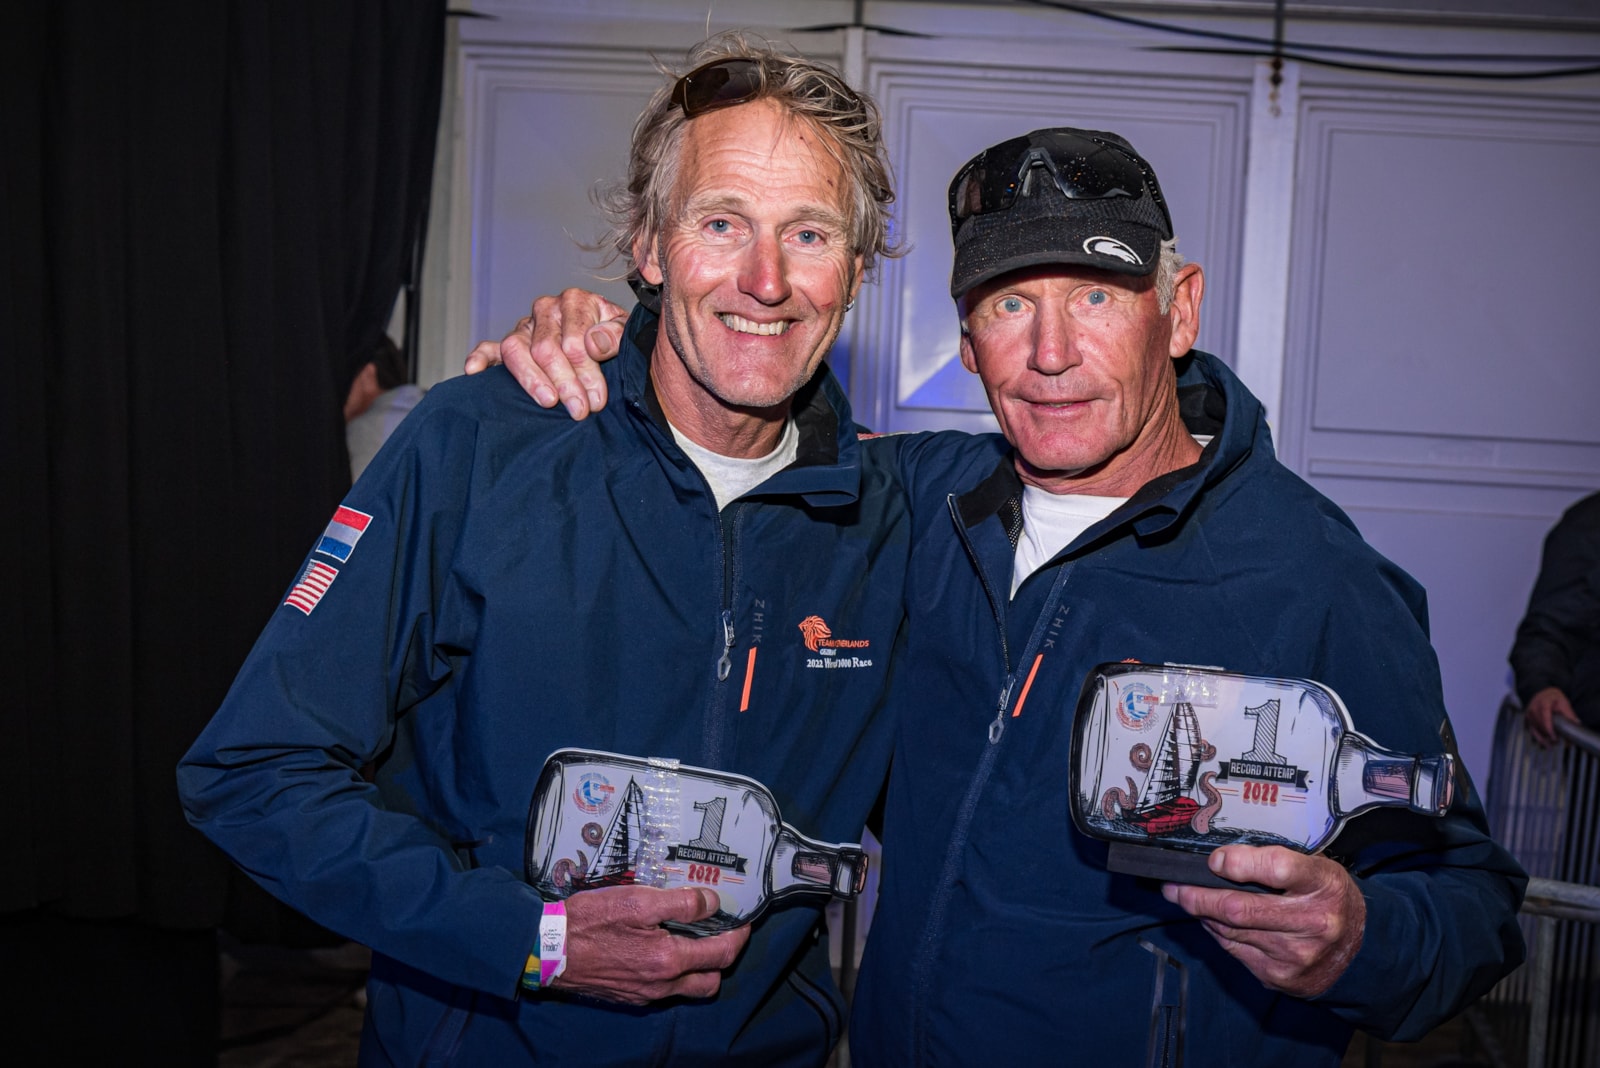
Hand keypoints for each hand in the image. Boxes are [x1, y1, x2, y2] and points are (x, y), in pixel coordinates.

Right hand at [463, 290, 626, 418]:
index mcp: (575, 301)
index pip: (574, 340)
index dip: (586, 371)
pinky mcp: (509, 344)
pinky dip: (480, 358)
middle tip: (579, 409)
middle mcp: (546, 310)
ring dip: (532, 379)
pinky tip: (475, 372)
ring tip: (548, 401)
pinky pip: (489, 348)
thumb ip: (616, 335)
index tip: (597, 398)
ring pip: (516, 349)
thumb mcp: (626, 333)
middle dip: (565, 382)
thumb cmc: (615, 338)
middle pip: (546, 348)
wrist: (608, 341)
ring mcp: (525, 327)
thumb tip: (594, 344)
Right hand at [549, 885, 749, 1003]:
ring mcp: (644, 993)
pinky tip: (662, 947)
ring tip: (692, 938)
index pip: (721, 954)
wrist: (547, 949)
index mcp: (667, 960)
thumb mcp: (638, 901)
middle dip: (722, 958)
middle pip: (710, 981)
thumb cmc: (589, 922)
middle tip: (720, 931)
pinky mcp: (628, 994)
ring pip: (687, 988)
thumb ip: (681, 903)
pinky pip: (664, 989)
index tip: (743, 920)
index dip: (738, 936)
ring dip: (698, 967)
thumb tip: (712, 903)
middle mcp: (660, 984)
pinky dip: (673, 972)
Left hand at [1161, 845, 1364, 998]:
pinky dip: (1218, 932)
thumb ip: (1273, 862)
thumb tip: (1219, 862)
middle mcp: (1313, 922)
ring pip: (1230, 930)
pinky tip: (1213, 921)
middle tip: (1174, 885)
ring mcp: (1295, 954)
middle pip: (1238, 908)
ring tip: (1186, 898)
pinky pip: (1234, 949)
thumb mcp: (1316, 868)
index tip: (1215, 860)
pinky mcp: (1280, 976)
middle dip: (1196, 895)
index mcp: (1323, 885)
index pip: (1276, 868)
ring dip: (1201, 913)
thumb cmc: (1328, 900)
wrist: (1359, 952)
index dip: (1237, 863)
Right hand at [1524, 686, 1578, 746]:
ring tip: (1549, 746)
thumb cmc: (1555, 698)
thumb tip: (1576, 723)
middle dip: (1546, 736)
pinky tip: (1543, 743)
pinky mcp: (1526, 718)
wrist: (1545, 693)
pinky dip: (1536, 737)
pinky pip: (1530, 729)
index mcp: (1543, 702)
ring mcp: (1528, 713)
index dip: (1548, 728)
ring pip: (1533, 728)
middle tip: (1556, 743)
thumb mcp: (1564, 703)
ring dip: (1541, 738)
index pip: (1544, 717)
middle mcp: (1533, 707)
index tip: (1554, 738)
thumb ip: (1569, 713)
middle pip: (1538, 724)